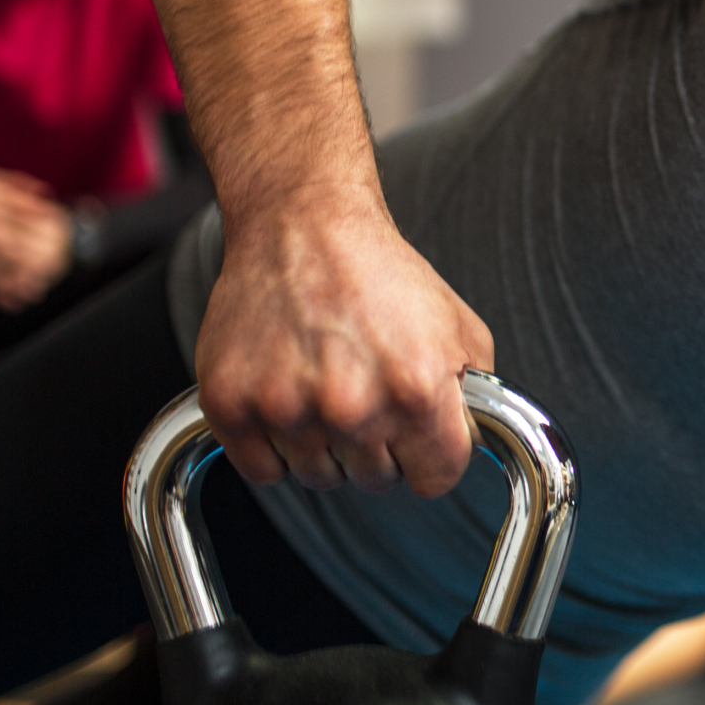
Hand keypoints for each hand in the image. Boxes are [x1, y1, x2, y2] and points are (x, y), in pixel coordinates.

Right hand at [195, 183, 493, 497]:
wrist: (302, 224)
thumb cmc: (379, 273)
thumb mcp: (459, 328)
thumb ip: (472, 398)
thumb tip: (466, 446)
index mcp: (415, 389)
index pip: (434, 479)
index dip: (430, 456)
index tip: (418, 436)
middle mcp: (350, 405)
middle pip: (374, 480)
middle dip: (377, 445)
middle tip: (365, 390)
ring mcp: (285, 408)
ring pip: (317, 478)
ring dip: (325, 446)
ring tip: (325, 383)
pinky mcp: (232, 404)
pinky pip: (263, 470)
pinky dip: (274, 445)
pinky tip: (288, 395)